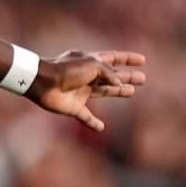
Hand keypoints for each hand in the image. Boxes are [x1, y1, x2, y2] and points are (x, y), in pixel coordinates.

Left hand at [27, 50, 147, 131]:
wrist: (42, 82)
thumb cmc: (67, 69)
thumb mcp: (93, 65)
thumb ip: (109, 73)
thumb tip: (119, 83)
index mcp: (91, 62)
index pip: (114, 58)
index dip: (128, 59)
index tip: (143, 60)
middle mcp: (87, 76)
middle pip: (112, 77)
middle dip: (127, 77)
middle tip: (142, 79)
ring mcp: (81, 92)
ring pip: (104, 92)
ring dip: (118, 92)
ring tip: (132, 92)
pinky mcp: (74, 107)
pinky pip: (85, 117)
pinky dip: (93, 122)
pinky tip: (101, 127)